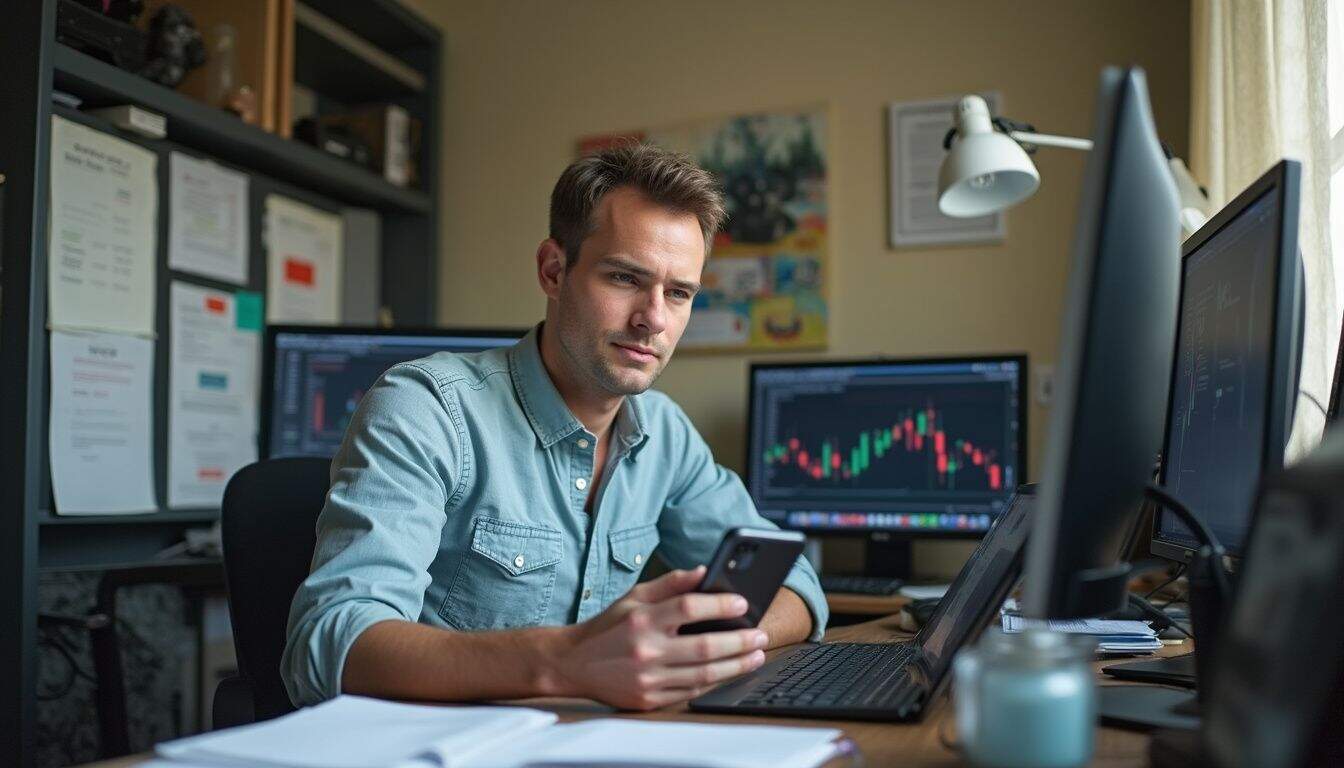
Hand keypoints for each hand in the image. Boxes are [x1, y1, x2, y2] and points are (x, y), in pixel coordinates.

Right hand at [548, 566, 769, 709]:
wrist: (574, 664)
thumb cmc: (609, 626)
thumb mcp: (634, 596)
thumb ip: (670, 583)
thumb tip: (704, 571)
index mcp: (642, 619)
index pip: (688, 607)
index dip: (720, 605)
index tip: (743, 604)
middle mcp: (646, 650)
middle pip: (705, 646)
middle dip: (740, 641)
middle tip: (761, 635)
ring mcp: (648, 678)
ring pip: (704, 674)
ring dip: (737, 665)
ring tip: (756, 654)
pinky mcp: (649, 699)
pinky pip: (692, 692)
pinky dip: (715, 682)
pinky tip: (731, 671)